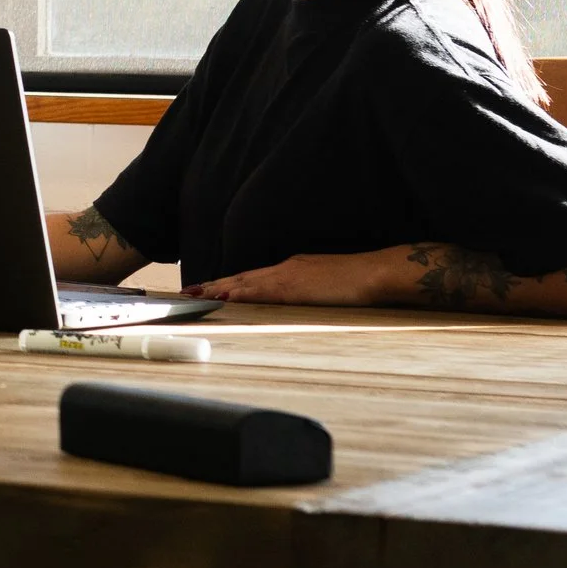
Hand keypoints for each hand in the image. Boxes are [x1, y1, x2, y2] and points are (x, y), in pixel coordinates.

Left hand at [184, 249, 400, 306]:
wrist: (378, 273)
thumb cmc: (359, 282)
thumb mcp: (325, 284)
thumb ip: (307, 289)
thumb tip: (296, 299)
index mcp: (292, 269)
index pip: (253, 276)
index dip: (228, 281)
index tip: (207, 286)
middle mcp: (285, 268)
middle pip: (242, 277)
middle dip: (214, 283)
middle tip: (188, 290)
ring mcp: (289, 275)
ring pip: (246, 281)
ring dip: (219, 287)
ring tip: (195, 293)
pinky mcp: (295, 286)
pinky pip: (261, 290)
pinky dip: (240, 293)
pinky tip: (224, 296)